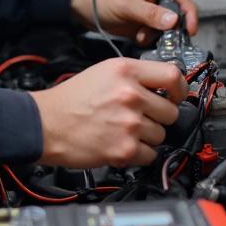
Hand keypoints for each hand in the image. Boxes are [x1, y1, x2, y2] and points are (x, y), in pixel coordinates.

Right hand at [30, 58, 186, 166]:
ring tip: (124, 130)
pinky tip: (122, 144)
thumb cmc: (70, 100)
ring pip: (161, 134)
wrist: (45, 124)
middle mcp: (130, 95)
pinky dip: (139, 154)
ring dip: (148, 136)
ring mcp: (129, 123)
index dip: (180, 89)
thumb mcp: (103, 72)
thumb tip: (164, 87)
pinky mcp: (124, 148)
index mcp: (125, 71)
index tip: (177, 96)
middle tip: (140, 117)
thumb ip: (135, 76)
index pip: (173, 76)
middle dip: (159, 117)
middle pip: (171, 110)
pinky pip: (150, 154)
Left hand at [70, 0, 198, 46]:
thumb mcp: (125, 4)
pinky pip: (153, 37)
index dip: (189, 14)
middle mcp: (154, 0)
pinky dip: (149, 41)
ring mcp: (147, 15)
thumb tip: (173, 20)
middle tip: (165, 39)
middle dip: (170, 30)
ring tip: (141, 37)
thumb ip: (149, 13)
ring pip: (165, 30)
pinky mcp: (140, 28)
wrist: (80, 9)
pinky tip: (138, 40)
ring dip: (157, 37)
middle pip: (175, 17)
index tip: (191, 29)